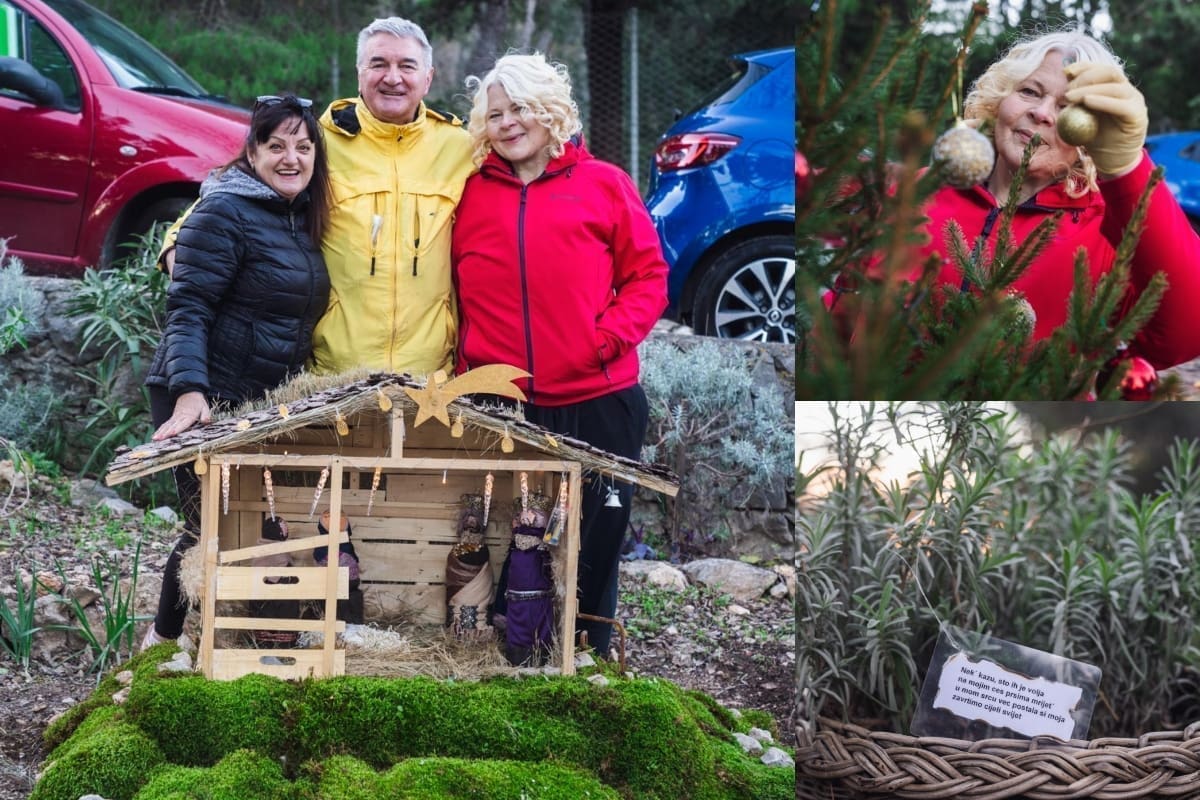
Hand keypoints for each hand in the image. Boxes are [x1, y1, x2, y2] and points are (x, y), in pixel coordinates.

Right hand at [152, 391, 210, 439]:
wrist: (189, 393)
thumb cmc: (198, 402)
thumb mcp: (205, 407)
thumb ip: (206, 415)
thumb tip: (206, 421)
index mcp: (190, 416)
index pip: (183, 423)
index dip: (178, 428)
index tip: (172, 433)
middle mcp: (180, 417)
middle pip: (172, 426)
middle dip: (165, 433)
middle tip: (159, 439)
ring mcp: (175, 417)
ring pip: (167, 425)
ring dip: (160, 432)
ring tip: (155, 439)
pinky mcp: (172, 417)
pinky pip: (165, 424)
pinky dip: (159, 430)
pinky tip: (155, 436)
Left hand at [1064, 62, 1147, 176]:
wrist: (1112, 161)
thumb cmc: (1094, 138)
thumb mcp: (1080, 118)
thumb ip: (1075, 104)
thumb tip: (1058, 91)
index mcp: (1114, 88)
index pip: (1101, 69)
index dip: (1084, 67)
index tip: (1065, 72)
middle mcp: (1127, 91)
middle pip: (1110, 72)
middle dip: (1086, 77)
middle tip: (1067, 90)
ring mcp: (1135, 102)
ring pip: (1115, 87)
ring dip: (1089, 89)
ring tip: (1070, 97)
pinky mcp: (1137, 116)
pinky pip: (1121, 105)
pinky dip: (1103, 101)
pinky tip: (1087, 101)